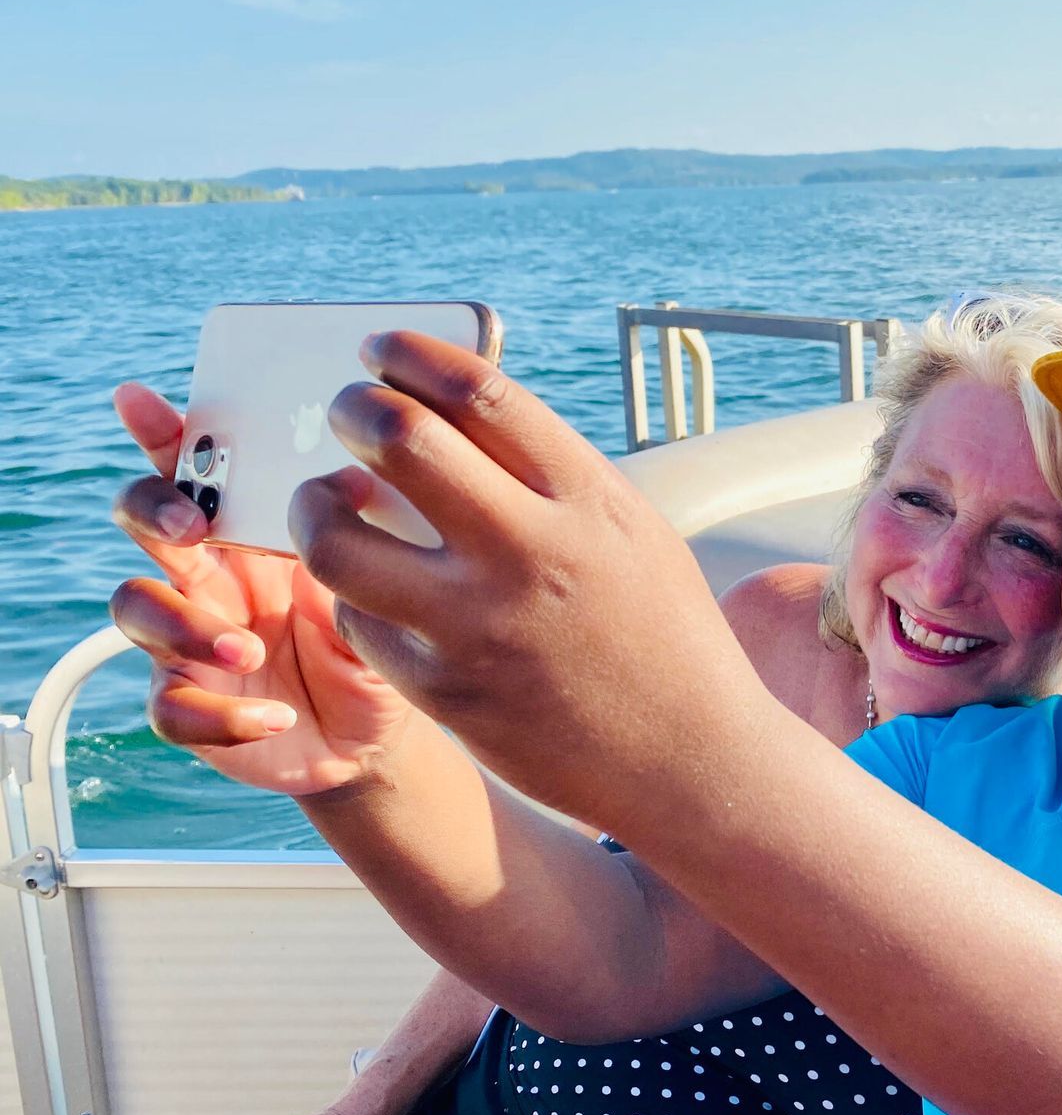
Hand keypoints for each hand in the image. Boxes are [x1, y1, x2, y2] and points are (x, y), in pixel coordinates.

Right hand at [108, 385, 422, 794]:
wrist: (383, 734)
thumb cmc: (376, 642)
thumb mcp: (381, 587)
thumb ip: (363, 540)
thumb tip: (357, 480)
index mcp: (252, 534)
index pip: (197, 470)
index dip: (163, 435)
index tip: (141, 400)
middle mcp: (212, 578)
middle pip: (143, 519)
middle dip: (153, 509)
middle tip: (194, 523)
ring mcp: (191, 640)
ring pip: (134, 608)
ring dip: (182, 624)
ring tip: (248, 650)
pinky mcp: (195, 706)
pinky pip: (171, 708)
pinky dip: (218, 716)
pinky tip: (276, 718)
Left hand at [291, 332, 757, 830]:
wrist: (690, 760)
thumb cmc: (665, 638)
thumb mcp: (632, 533)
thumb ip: (553, 475)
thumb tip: (453, 415)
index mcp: (588, 499)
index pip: (476, 390)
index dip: (409, 355)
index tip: (381, 353)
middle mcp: (532, 551)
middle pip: (396, 437)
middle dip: (352, 411)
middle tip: (349, 417)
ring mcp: (480, 626)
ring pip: (337, 539)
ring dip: (316, 507)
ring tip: (331, 505)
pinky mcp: (445, 691)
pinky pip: (358, 620)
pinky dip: (358, 597)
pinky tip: (382, 594)